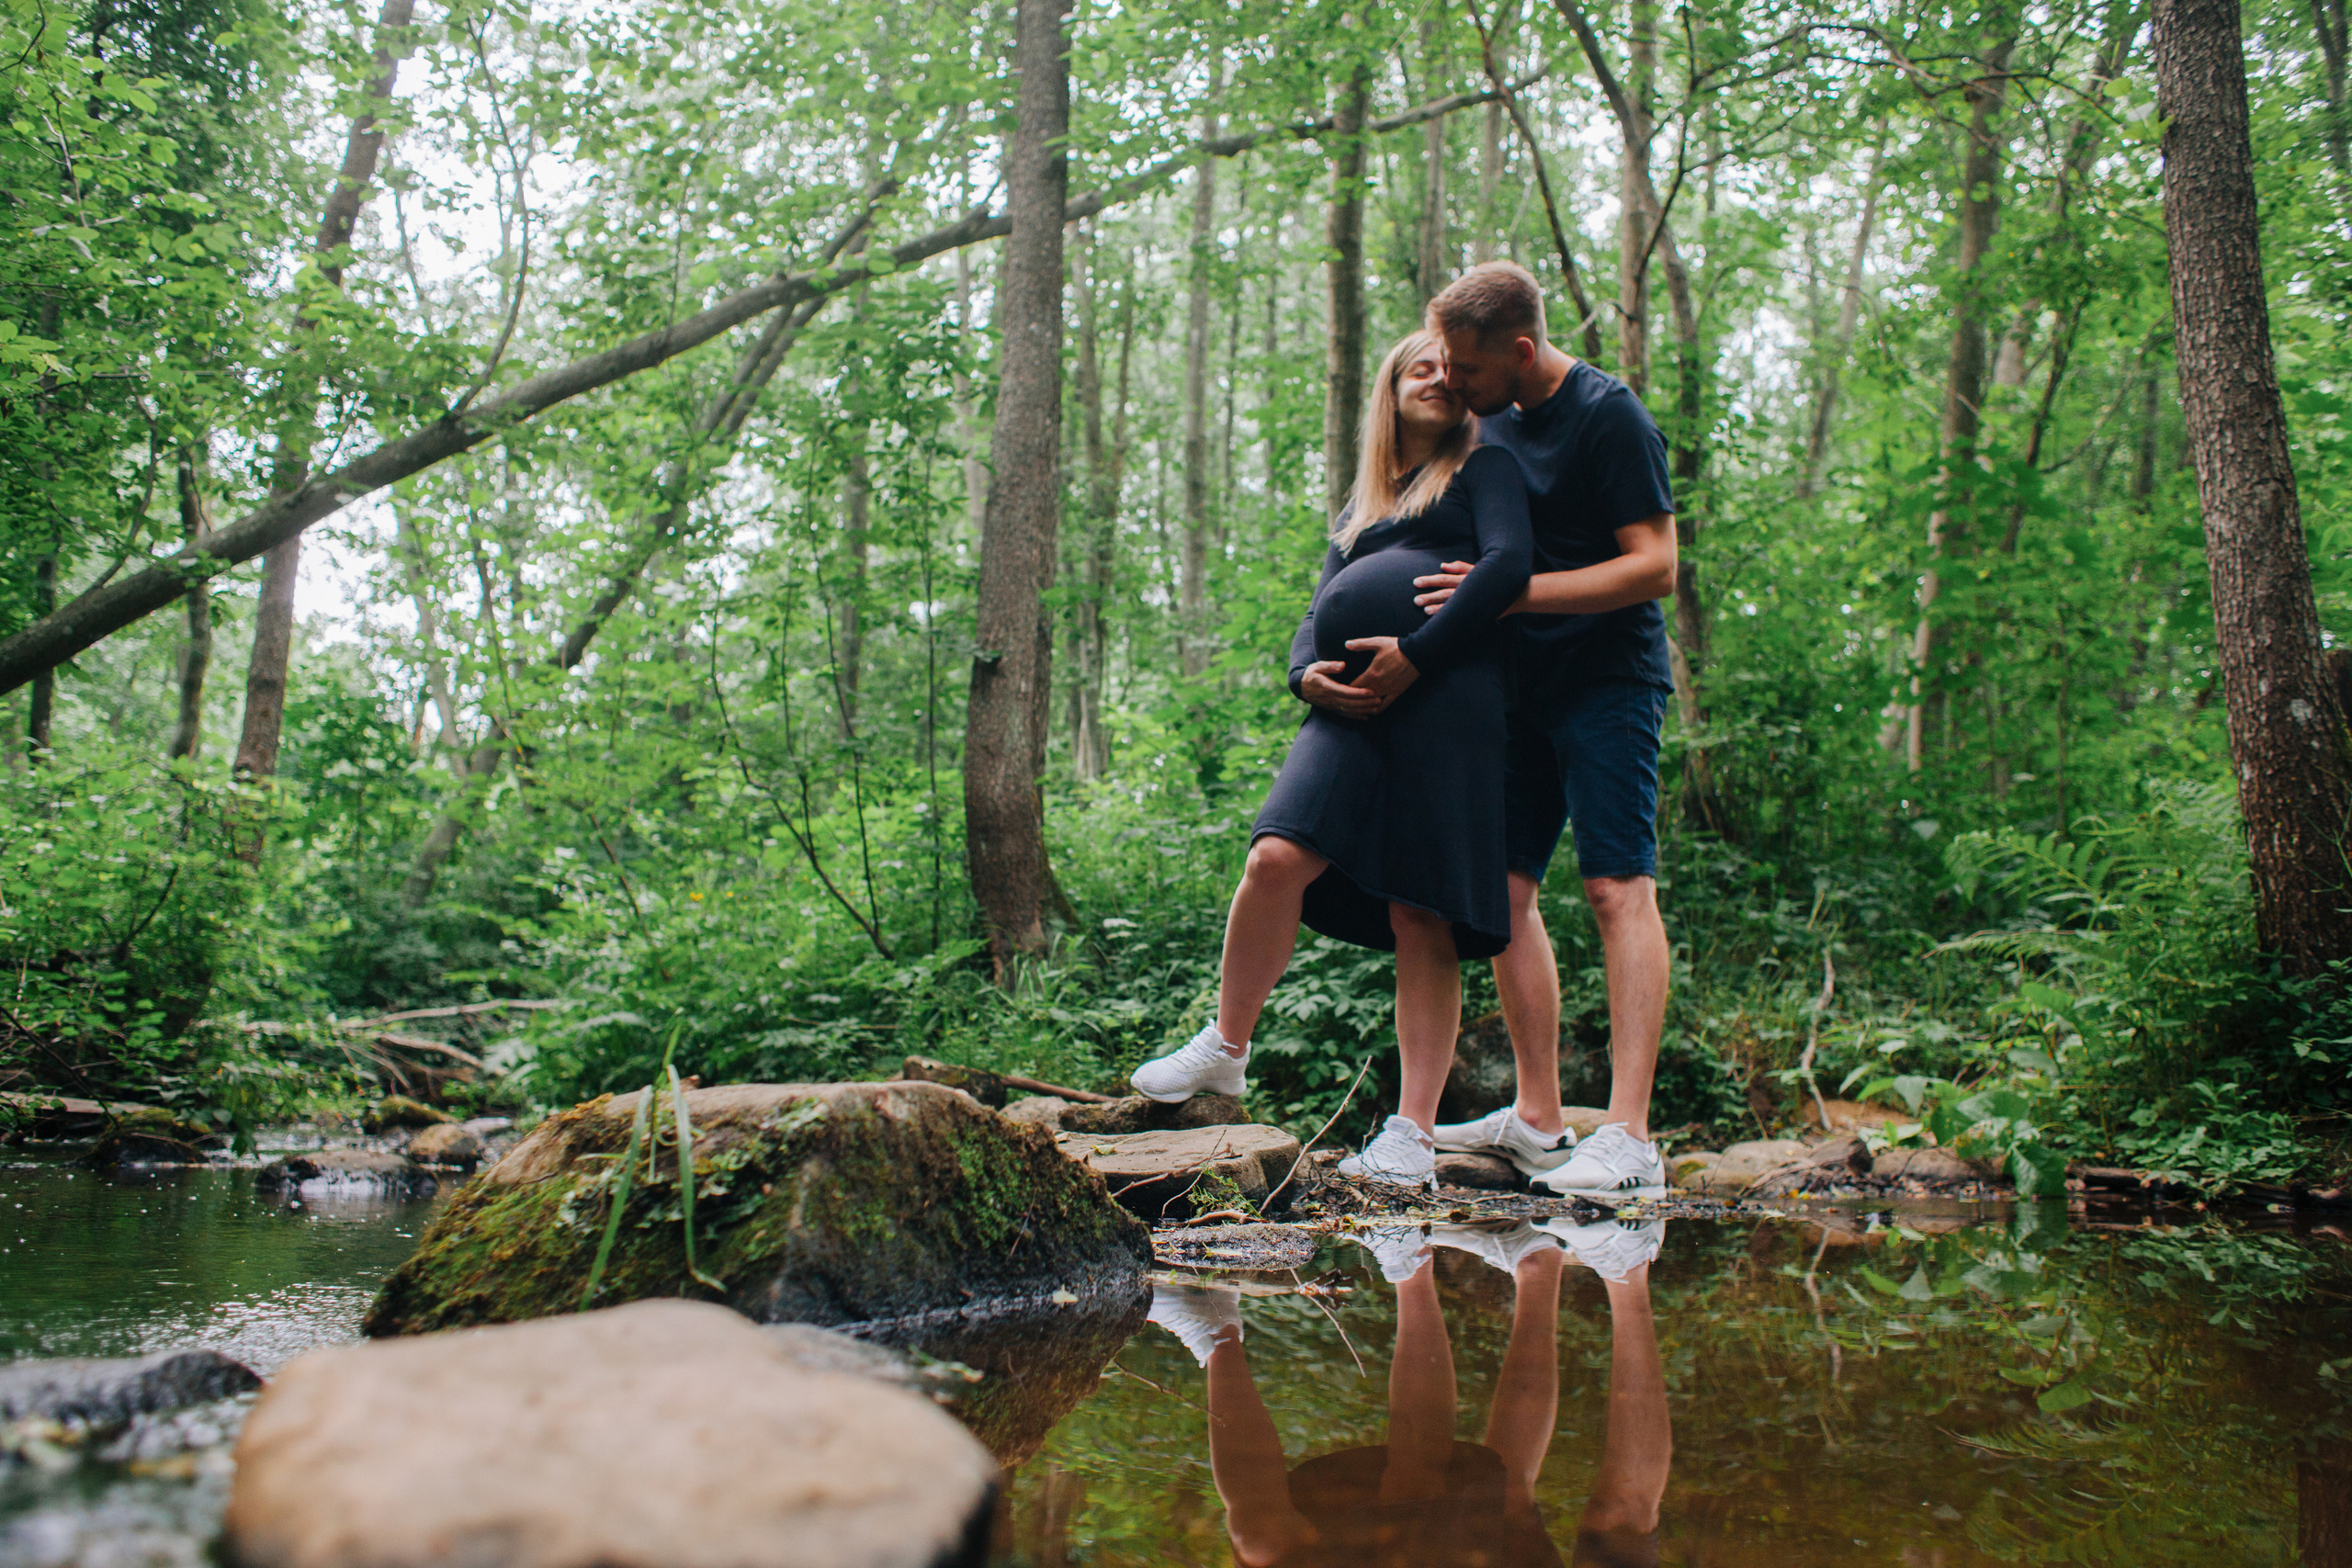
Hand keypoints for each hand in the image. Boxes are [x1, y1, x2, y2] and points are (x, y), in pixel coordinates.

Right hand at [1299, 661, 1383, 717]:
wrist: (1301, 687)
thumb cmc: (1312, 674)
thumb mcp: (1318, 666)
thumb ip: (1330, 666)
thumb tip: (1342, 665)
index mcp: (1328, 688)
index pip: (1346, 692)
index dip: (1359, 693)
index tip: (1371, 691)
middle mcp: (1330, 699)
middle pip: (1350, 703)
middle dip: (1365, 703)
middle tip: (1379, 700)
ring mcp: (1331, 705)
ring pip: (1349, 710)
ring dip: (1363, 710)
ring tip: (1376, 708)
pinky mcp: (1332, 709)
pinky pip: (1345, 714)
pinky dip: (1356, 716)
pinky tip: (1366, 716)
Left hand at [1344, 637, 1419, 702]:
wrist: (1417, 652)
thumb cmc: (1396, 647)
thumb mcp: (1377, 642)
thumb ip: (1361, 644)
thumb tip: (1346, 643)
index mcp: (1372, 673)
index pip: (1354, 686)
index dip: (1345, 689)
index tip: (1339, 691)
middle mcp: (1379, 684)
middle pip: (1361, 696)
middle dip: (1352, 699)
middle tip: (1345, 701)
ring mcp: (1388, 689)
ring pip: (1372, 702)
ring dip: (1364, 705)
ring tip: (1356, 707)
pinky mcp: (1397, 691)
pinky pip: (1386, 704)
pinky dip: (1378, 708)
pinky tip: (1373, 711)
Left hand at [1414, 560, 1529, 615]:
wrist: (1516, 593)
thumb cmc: (1493, 578)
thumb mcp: (1478, 569)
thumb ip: (1460, 567)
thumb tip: (1443, 565)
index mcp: (1465, 578)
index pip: (1444, 578)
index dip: (1429, 580)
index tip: (1416, 582)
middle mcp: (1467, 589)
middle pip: (1444, 592)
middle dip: (1429, 595)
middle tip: (1415, 599)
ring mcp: (1472, 601)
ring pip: (1451, 604)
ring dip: (1436, 607)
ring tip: (1423, 608)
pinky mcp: (1477, 611)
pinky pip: (1460, 614)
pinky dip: (1448, 616)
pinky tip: (1437, 618)